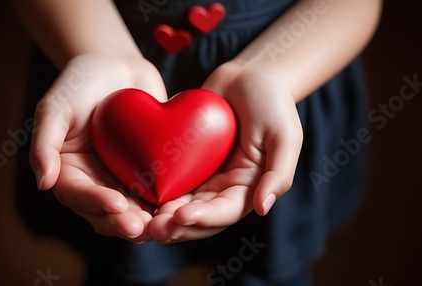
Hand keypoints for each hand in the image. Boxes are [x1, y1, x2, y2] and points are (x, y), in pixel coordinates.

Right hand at [30, 54, 166, 241]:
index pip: (77, 195)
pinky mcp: (146, 172)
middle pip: (104, 211)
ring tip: (159, 224)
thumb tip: (43, 182)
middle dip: (122, 221)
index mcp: (67, 170)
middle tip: (141, 227)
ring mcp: (120, 178)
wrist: (116, 66)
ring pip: (131, 208)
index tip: (116, 205)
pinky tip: (177, 206)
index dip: (95, 203)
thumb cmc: (80, 82)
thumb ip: (44, 143)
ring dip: (144, 219)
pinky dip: (164, 202)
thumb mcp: (55, 107)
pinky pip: (155, 191)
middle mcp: (93, 180)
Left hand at [149, 62, 302, 242]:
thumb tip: (261, 209)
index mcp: (248, 188)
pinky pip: (169, 179)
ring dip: (162, 215)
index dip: (203, 219)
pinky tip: (137, 193)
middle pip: (199, 217)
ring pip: (180, 204)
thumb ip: (279, 173)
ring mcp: (203, 175)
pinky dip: (155, 190)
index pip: (225, 212)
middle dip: (177, 226)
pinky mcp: (185, 161)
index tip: (180, 216)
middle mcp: (223, 187)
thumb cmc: (272, 103)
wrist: (249, 76)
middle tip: (153, 228)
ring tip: (143, 220)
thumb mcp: (285, 136)